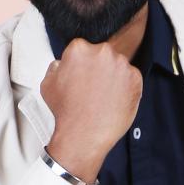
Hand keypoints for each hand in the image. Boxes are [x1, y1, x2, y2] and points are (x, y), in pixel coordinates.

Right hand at [40, 38, 142, 184]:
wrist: (84, 135)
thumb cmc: (65, 112)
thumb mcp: (47, 84)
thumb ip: (56, 67)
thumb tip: (62, 64)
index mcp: (79, 48)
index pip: (83, 50)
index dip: (82, 66)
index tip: (82, 79)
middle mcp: (102, 51)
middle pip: (102, 55)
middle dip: (99, 69)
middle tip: (93, 90)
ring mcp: (121, 64)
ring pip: (118, 66)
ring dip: (113, 78)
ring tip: (104, 98)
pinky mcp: (136, 78)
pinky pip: (132, 79)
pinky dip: (126, 88)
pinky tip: (114, 102)